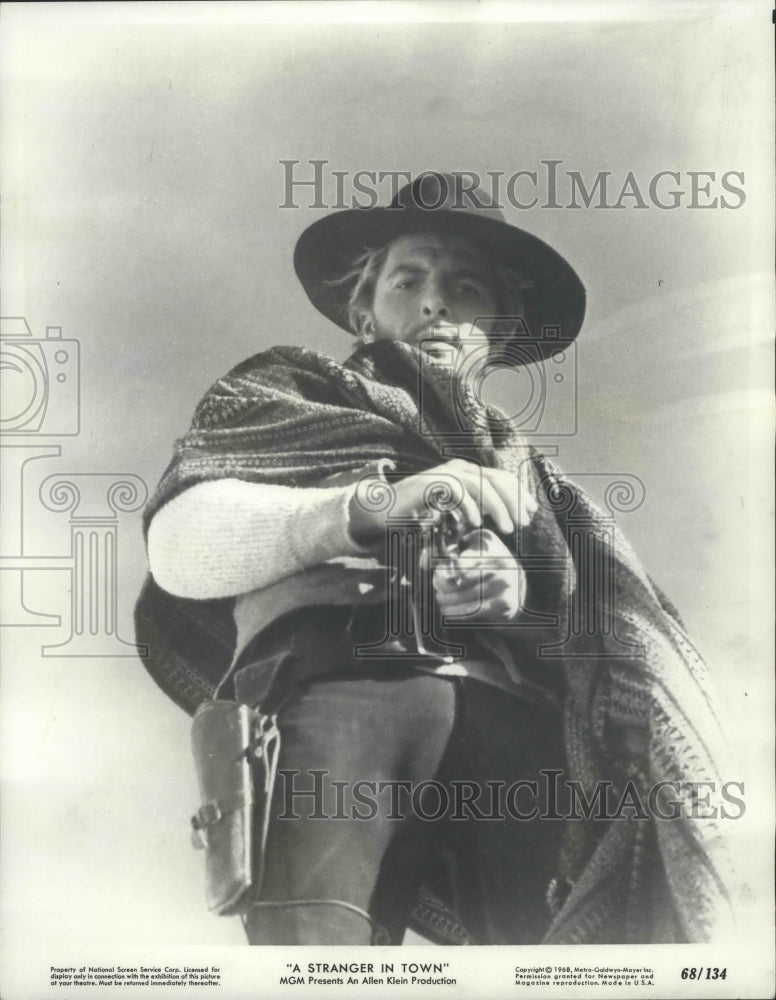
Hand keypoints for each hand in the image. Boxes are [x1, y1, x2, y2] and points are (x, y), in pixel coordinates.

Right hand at [348, 458, 535, 545]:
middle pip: (495, 479)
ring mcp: (444, 474)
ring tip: (507, 529)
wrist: (384, 510)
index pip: (501, 478)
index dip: (519, 493)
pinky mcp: (430, 483)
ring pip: (481, 485)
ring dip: (498, 507)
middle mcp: (458, 468)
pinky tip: (476, 524)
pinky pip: (457, 491)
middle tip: (523, 523)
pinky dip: (470, 507)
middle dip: (514, 501)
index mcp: (466, 472)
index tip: (531, 513)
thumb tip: (503, 514)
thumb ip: (475, 506)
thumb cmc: (420, 512)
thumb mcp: (454, 509)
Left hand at [431, 527, 525, 623]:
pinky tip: (448, 611)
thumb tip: (422, 560)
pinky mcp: (504, 603)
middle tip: (437, 587)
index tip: (438, 573)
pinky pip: (473, 611)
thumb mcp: (469, 547)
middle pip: (458, 579)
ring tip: (440, 599)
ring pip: (464, 596)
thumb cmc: (484, 562)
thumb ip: (447, 550)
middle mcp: (500, 562)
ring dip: (446, 601)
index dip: (444, 569)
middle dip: (441, 585)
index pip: (460, 560)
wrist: (515, 582)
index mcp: (487, 543)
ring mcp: (504, 583)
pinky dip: (456, 613)